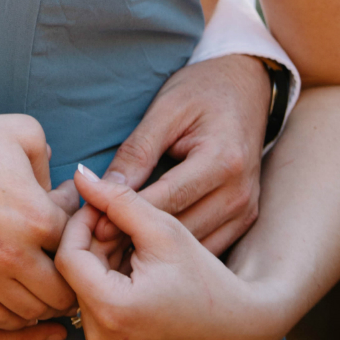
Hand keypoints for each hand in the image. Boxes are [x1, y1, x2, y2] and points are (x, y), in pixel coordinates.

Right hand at [0, 111, 77, 329]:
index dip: (77, 236)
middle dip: (70, 282)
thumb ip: (49, 163)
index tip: (68, 228)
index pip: (75, 246)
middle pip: (61, 292)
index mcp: (37, 216)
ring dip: (43, 304)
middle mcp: (14, 253)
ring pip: (30, 313)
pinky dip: (13, 315)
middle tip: (66, 269)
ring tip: (42, 286)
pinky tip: (14, 296)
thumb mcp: (23, 132)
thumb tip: (56, 190)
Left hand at [55, 165, 278, 339]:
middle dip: (93, 248)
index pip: (68, 257)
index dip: (81, 225)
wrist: (238, 328)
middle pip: (75, 280)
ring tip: (132, 253)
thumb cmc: (205, 275)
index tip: (102, 208)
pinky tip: (135, 282)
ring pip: (83, 301)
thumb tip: (80, 176)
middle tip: (121, 228)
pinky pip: (96, 324)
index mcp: (112, 311)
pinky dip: (108, 299)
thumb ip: (118, 200)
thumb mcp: (163, 229)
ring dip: (99, 272)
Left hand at [94, 52, 270, 257]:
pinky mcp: (245, 219)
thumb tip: (101, 191)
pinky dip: (176, 252)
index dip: (127, 215)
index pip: (168, 199)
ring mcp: (245, 209)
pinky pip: (206, 246)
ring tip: (116, 253)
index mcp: (223, 161)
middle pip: (180, 229)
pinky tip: (146, 251)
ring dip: (155, 255)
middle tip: (97, 248)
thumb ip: (136, 152)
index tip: (92, 226)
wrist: (247, 85)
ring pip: (192, 245)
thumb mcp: (166, 110)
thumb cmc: (203, 90)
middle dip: (136, 241)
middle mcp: (240, 192)